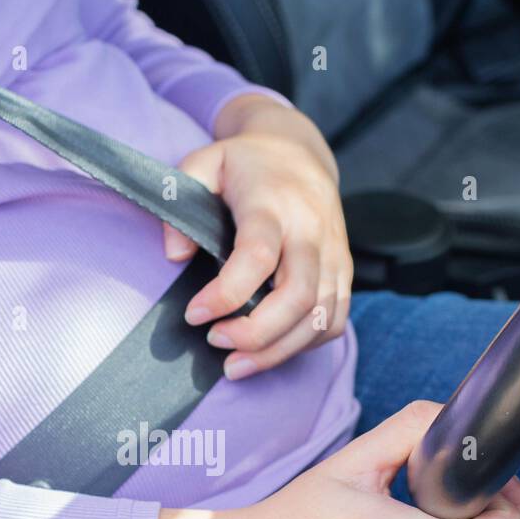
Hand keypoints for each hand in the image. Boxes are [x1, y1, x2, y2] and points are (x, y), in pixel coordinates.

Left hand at [165, 94, 351, 380]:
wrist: (299, 153)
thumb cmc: (244, 164)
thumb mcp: (203, 164)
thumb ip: (179, 201)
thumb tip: (175, 255)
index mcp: (273, 204)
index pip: (257, 256)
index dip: (226, 294)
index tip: (194, 315)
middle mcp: (310, 231)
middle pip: (298, 297)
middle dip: (255, 334)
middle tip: (216, 343)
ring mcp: (334, 254)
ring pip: (319, 318)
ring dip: (277, 351)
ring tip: (236, 365)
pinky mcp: (344, 272)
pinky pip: (334, 321)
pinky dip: (303, 346)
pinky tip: (269, 350)